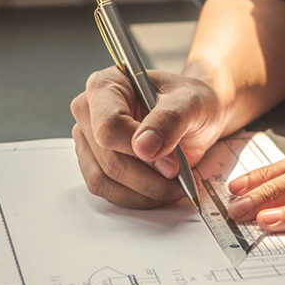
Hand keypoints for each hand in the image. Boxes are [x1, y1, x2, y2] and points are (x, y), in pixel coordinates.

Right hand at [71, 66, 225, 207]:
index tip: (172, 162)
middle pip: (109, 159)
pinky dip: (138, 198)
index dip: (140, 150)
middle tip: (179, 176)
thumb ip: (169, 120)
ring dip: (144, 193)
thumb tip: (144, 146)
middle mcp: (90, 112)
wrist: (194, 116)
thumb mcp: (190, 103)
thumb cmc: (189, 102)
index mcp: (106, 86)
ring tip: (173, 186)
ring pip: (104, 181)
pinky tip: (160, 190)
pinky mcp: (96, 163)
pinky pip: (108, 192)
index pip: (108, 127)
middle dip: (149, 178)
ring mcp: (90, 140)